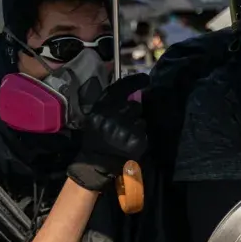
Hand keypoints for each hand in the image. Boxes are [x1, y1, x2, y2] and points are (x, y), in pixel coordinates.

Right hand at [68, 73, 148, 192]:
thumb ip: (110, 105)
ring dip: (136, 126)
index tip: (145, 78)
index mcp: (101, 108)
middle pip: (135, 105)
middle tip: (124, 123)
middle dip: (133, 112)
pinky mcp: (136, 140)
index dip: (134, 81)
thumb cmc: (95, 139)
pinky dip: (139, 137)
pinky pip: (144, 132)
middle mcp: (114, 116)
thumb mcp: (96, 117)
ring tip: (124, 135)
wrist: (95, 163)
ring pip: (141, 120)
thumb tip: (131, 94)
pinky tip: (129, 143)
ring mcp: (126, 128)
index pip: (120, 88)